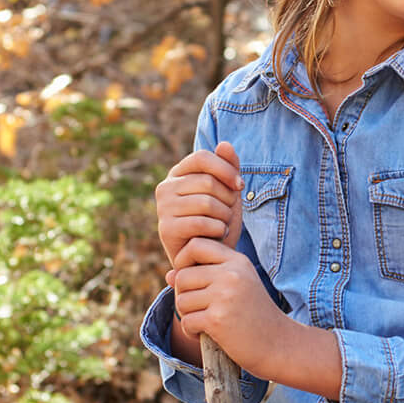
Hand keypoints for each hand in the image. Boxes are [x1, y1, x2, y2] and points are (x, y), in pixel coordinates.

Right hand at [157, 141, 241, 267]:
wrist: (210, 258)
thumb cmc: (218, 222)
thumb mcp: (228, 192)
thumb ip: (228, 167)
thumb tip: (225, 144)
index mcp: (178, 174)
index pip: (202, 157)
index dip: (225, 169)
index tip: (240, 185)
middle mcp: (165, 187)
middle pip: (207, 182)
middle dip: (228, 199)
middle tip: (229, 214)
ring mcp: (163, 208)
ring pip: (206, 203)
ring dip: (224, 217)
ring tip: (223, 225)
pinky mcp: (166, 229)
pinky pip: (201, 223)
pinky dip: (218, 230)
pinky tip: (218, 236)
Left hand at [169, 235, 291, 374]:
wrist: (279, 344)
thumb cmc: (255, 315)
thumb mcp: (235, 287)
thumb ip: (204, 276)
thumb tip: (169, 275)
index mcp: (237, 261)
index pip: (196, 244)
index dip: (184, 260)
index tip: (191, 279)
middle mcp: (232, 274)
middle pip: (182, 276)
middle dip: (184, 295)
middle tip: (201, 309)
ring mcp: (225, 296)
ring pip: (181, 300)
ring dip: (188, 315)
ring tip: (207, 322)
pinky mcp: (218, 319)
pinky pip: (186, 321)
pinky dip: (192, 332)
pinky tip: (208, 334)